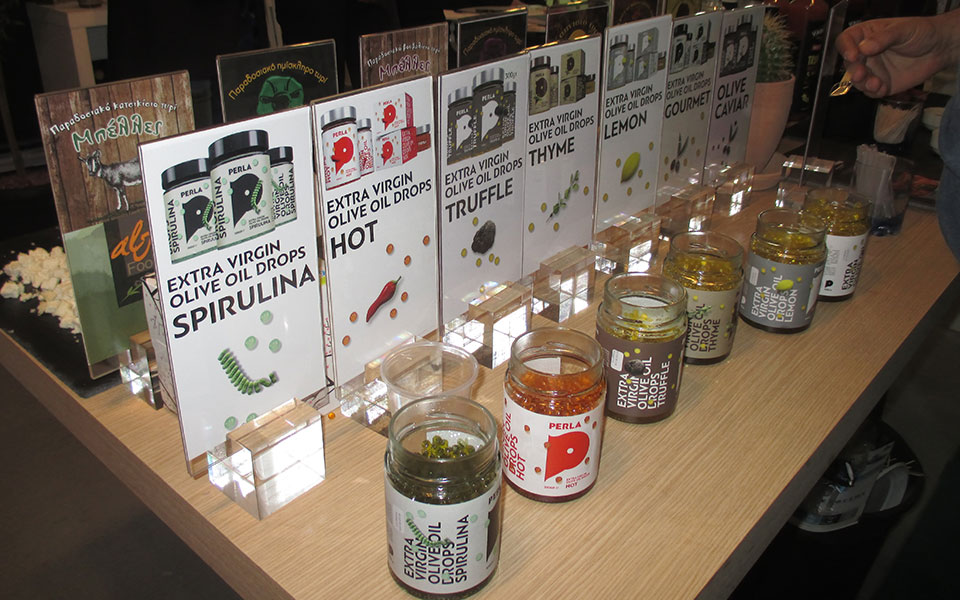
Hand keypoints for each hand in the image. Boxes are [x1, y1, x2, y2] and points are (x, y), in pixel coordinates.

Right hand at [835, 14, 957, 97]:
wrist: (939, 49)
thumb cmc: (921, 33)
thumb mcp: (903, 30)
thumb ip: (883, 38)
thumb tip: (863, 48)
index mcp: (866, 35)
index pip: (846, 40)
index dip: (845, 48)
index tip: (852, 56)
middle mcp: (865, 54)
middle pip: (849, 63)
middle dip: (853, 70)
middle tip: (861, 74)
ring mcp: (873, 69)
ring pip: (857, 80)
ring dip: (862, 84)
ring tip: (874, 83)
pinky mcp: (881, 84)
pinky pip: (871, 91)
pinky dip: (873, 92)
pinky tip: (882, 88)